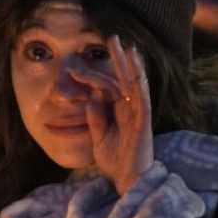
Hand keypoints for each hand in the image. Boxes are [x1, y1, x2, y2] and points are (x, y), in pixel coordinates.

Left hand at [68, 34, 152, 194]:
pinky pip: (142, 96)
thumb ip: (96, 119)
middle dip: (119, 58)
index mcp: (120, 112)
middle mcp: (131, 109)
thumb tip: (90, 100)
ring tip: (125, 44)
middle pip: (125, 78)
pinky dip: (139, 80)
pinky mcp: (143, 120)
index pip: (108, 87)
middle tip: (111, 37)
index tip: (73, 67)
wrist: (126, 181)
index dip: (92, 76)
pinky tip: (136, 67)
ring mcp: (139, 113)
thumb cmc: (115, 162)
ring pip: (136, 82)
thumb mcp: (99, 138)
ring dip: (131, 63)